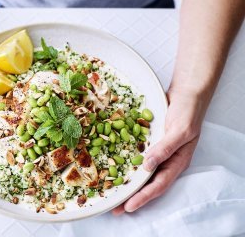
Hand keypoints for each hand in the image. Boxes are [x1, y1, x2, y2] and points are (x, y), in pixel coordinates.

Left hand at [112, 89, 204, 214]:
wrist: (186, 93)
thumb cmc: (188, 111)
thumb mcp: (180, 130)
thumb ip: (165, 148)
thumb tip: (147, 166)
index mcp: (177, 162)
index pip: (158, 185)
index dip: (143, 197)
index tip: (128, 206)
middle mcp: (166, 160)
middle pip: (148, 183)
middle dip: (132, 196)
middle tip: (114, 207)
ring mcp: (158, 152)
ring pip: (141, 172)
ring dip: (127, 182)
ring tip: (112, 191)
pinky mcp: (150, 143)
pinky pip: (137, 156)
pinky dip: (126, 164)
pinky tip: (114, 166)